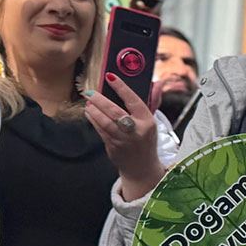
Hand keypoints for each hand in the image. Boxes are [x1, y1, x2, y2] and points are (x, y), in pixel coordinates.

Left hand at [84, 74, 164, 200]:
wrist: (142, 168)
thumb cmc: (146, 141)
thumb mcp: (152, 122)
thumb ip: (153, 101)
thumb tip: (157, 83)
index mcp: (148, 121)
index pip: (134, 101)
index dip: (122, 88)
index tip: (111, 77)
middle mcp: (136, 130)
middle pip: (115, 112)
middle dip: (100, 100)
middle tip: (90, 92)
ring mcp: (124, 140)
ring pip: (105, 122)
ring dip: (94, 110)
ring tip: (88, 102)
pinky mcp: (113, 147)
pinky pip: (101, 131)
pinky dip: (93, 120)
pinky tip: (89, 113)